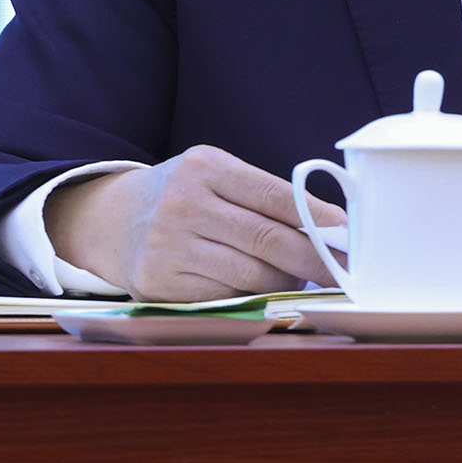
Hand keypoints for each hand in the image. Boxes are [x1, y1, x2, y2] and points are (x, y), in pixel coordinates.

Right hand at [43, 145, 345, 301]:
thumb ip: (264, 196)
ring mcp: (168, 245)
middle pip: (269, 239)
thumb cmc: (183, 196)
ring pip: (252, 273)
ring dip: (285, 280)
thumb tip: (331, 226)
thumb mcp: (215, 176)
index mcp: (205, 166)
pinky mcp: (159, 283)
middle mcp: (183, 203)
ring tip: (298, 278)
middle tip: (345, 272)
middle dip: (315, 259)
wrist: (112, 219)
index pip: (277, 195)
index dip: (319, 219)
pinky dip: (251, 295)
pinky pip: (226, 296)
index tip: (349, 237)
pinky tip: (257, 288)